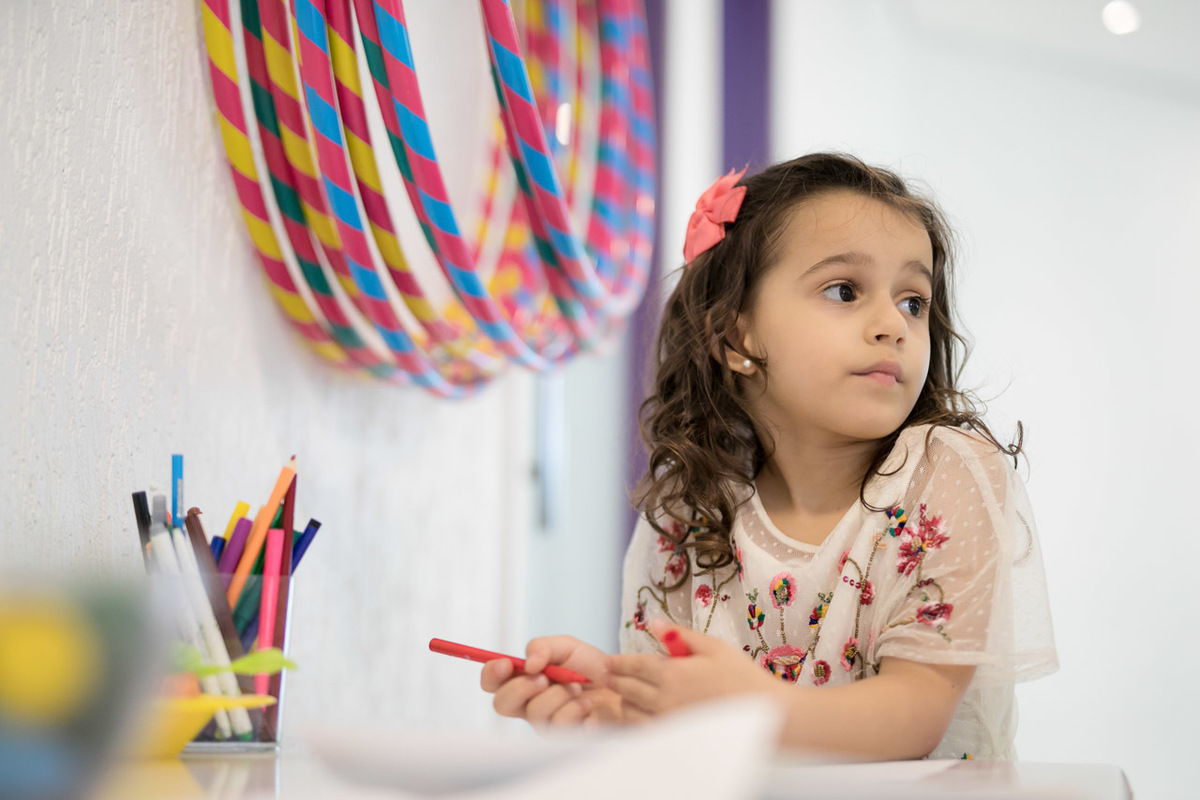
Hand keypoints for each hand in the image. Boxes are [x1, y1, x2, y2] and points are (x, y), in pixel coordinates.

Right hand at [480, 636, 621, 727]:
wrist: (625, 686)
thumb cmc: (593, 668)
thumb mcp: (567, 646)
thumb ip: (543, 647)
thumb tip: (527, 664)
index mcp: (524, 680)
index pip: (492, 682)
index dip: (492, 673)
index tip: (507, 663)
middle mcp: (529, 704)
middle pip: (501, 704)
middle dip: (521, 687)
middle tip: (544, 676)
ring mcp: (545, 723)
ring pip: (534, 712)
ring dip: (559, 694)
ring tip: (578, 687)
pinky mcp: (564, 738)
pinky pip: (560, 725)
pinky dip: (576, 707)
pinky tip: (588, 704)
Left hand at [603, 619, 780, 720]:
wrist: (765, 714)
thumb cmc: (742, 677)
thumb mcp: (713, 647)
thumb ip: (679, 635)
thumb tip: (655, 623)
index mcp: (672, 673)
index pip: (633, 666)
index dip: (617, 663)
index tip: (608, 662)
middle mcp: (664, 699)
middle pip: (626, 689)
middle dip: (614, 680)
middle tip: (606, 675)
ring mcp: (668, 722)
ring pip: (630, 712)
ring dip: (623, 700)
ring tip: (624, 693)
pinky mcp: (675, 738)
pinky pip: (644, 731)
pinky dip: (636, 721)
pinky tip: (640, 714)